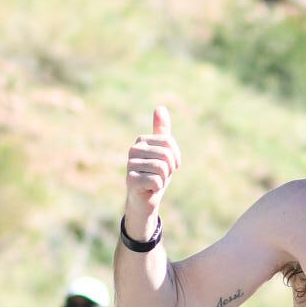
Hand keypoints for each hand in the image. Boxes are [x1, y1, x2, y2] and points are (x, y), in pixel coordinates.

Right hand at [122, 99, 178, 241]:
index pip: (169, 143)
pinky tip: (149, 189)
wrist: (145, 199)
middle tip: (161, 175)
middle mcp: (133, 150)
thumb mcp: (163, 152)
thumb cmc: (155, 174)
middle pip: (166, 155)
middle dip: (169, 169)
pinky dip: (158, 188)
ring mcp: (130, 165)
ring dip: (163, 179)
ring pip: (162, 168)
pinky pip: (156, 181)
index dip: (175, 157)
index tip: (169, 165)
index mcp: (141, 140)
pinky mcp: (130, 180)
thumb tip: (160, 107)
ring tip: (154, 181)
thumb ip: (162, 131)